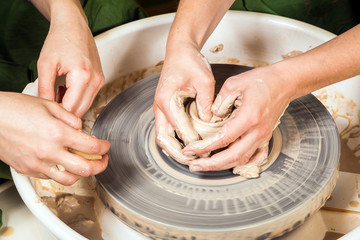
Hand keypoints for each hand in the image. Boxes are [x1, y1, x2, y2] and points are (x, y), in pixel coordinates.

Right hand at [0, 92, 109, 185]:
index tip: (106, 146)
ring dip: (82, 174)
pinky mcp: (27, 170)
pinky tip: (63, 164)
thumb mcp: (48, 105)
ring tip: (85, 165)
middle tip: (103, 160)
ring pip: (69, 179)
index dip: (104, 147)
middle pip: (85, 169)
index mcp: (57, 133)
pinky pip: (50, 178)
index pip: (91, 146)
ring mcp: (37, 163)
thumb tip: (81, 128)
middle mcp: (49, 151)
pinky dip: (61, 173)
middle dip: (100, 166)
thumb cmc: (13, 108)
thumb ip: (70, 118)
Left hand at [37, 0, 103, 116]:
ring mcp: (100, 81)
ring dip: (72, 105)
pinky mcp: (101, 80)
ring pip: (87, 105)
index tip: (48, 111)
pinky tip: (66, 90)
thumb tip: (47, 106)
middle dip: (65, 112)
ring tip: (57, 93)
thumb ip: (45, 88)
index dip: (58, 112)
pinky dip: (78, 99)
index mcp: (82, 76)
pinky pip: (90, 97)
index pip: (71, 107)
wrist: (74, 27)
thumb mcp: (45, 65)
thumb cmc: (61, 40)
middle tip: (50, 103)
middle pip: (81, 110)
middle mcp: (95, 80)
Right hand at [153, 46, 214, 163]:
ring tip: (191, 158)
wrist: (179, 52)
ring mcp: (160, 110)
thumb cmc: (189, 62)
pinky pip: (166, 131)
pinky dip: (174, 141)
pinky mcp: (165, 110)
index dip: (193, 142)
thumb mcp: (204, 80)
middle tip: (195, 161)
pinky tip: (188, 146)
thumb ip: (206, 103)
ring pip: (162, 137)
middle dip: (178, 153)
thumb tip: (210, 123)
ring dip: (174, 150)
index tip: (207, 150)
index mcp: (167, 100)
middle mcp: (160, 107)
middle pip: (163, 139)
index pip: (180, 129)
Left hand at [182, 66, 290, 171]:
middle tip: (194, 165)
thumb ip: (219, 102)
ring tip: (205, 165)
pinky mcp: (265, 138)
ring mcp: (263, 137)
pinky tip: (228, 165)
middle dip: (211, 164)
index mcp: (249, 118)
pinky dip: (239, 163)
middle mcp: (257, 131)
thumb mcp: (234, 83)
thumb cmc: (262, 81)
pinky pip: (253, 157)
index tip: (190, 150)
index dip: (204, 147)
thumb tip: (211, 118)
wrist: (285, 83)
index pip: (223, 139)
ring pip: (242, 160)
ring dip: (222, 166)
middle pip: (233, 157)